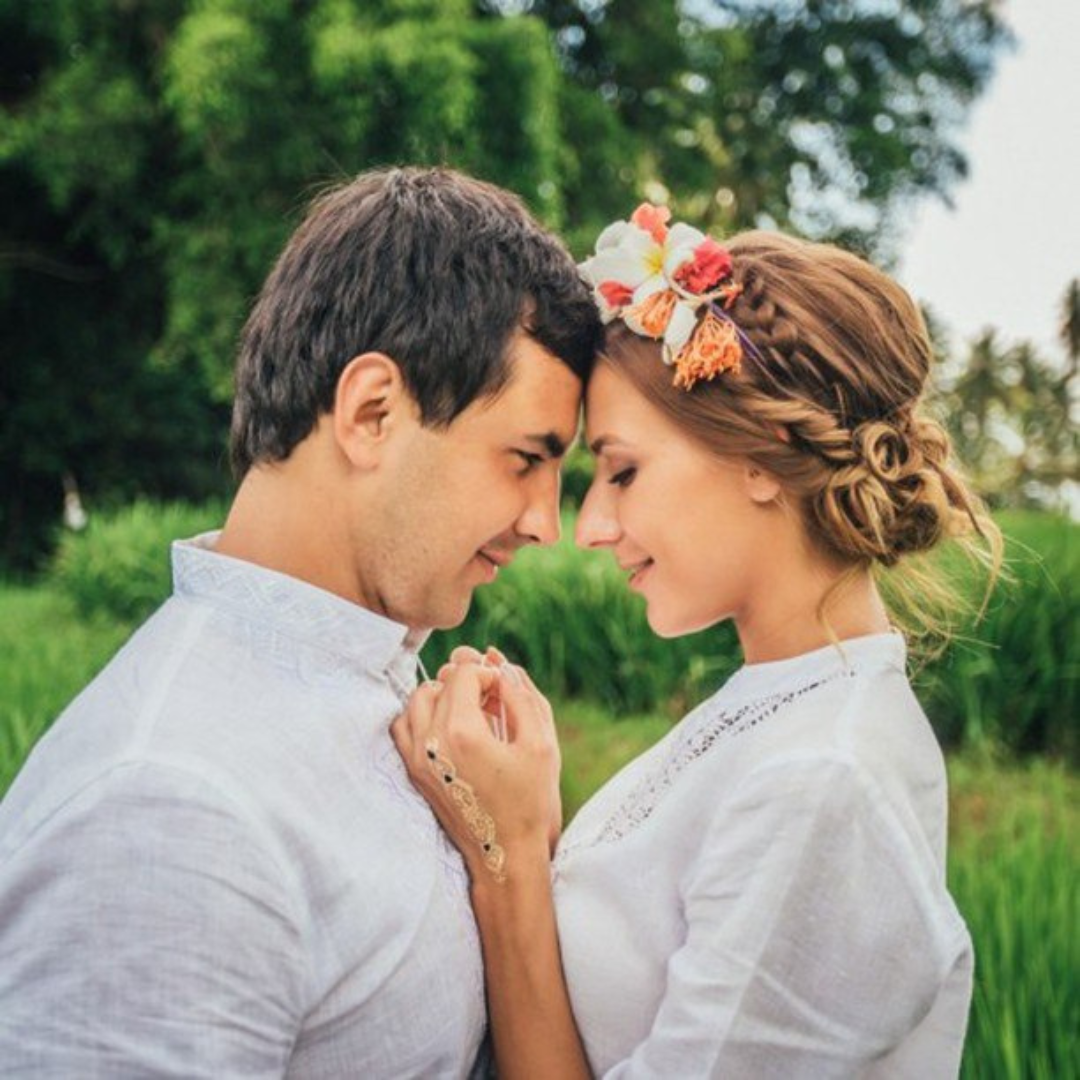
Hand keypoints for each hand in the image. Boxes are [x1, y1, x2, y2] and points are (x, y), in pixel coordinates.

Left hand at [392, 651, 561, 882]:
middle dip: (468, 683)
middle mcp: (431, 742)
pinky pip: (404, 726)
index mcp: (462, 732)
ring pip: (416, 700)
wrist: (504, 854)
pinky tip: (448, 727)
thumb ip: (521, 697)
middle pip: (440, 684)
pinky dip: (421, 716)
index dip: (489, 674)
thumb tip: (502, 668)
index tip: (504, 692)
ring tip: (470, 711)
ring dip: (442, 695)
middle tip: (492, 700)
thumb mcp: (540, 744)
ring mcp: (417, 759)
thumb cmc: (529, 801)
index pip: (464, 674)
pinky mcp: (413, 772)